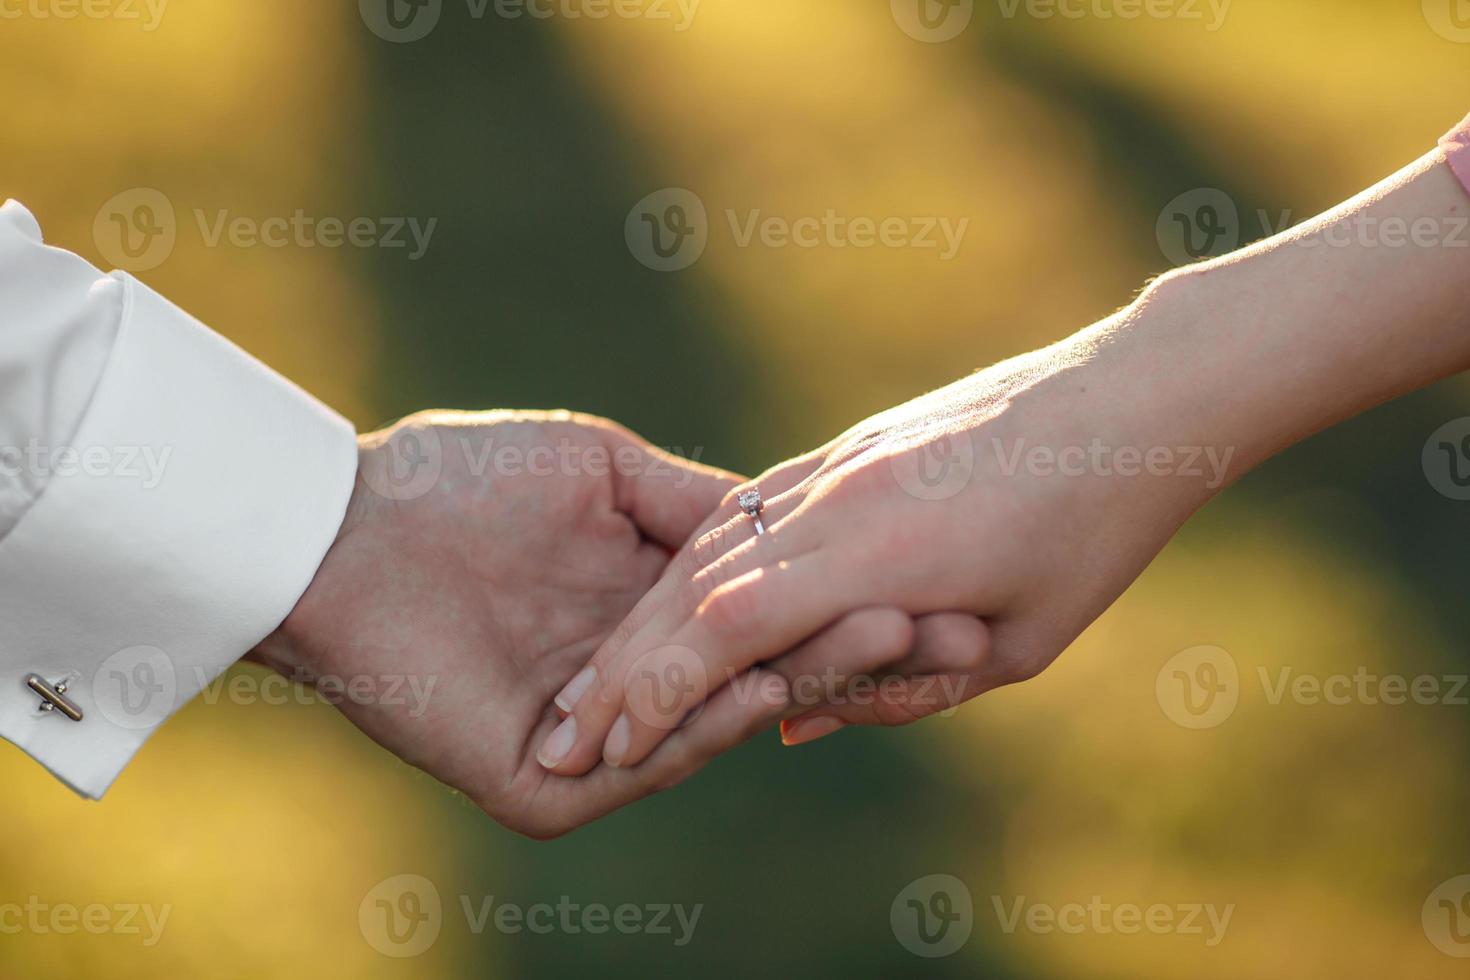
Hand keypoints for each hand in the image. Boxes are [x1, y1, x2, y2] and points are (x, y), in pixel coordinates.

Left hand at [251, 410, 930, 837]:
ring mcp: (590, 739)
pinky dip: (707, 728)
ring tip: (888, 637)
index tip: (932, 565)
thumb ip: (698, 507)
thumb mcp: (606, 472)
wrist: (343, 523)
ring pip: (716, 727)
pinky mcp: (540, 785)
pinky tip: (773, 687)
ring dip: (804, 685)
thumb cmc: (460, 478)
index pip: (763, 621)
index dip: (844, 597)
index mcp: (647, 612)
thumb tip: (787, 516)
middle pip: (758, 679)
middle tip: (950, 619)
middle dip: (852, 651)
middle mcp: (631, 681)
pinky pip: (642, 764)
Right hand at [537, 288, 1228, 772]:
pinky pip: (748, 506)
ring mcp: (835, 461)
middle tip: (564, 721)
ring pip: (712, 540)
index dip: (658, 685)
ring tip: (598, 670)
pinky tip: (669, 597)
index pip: (729, 625)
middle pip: (695, 582)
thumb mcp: (1009, 648)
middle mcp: (837, 499)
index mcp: (881, 555)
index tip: (603, 737)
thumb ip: (892, 690)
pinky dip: (697, 559)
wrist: (1126, 401)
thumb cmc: (1089, 540)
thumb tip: (787, 724)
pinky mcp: (846, 445)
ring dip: (646, 610)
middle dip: (624, 659)